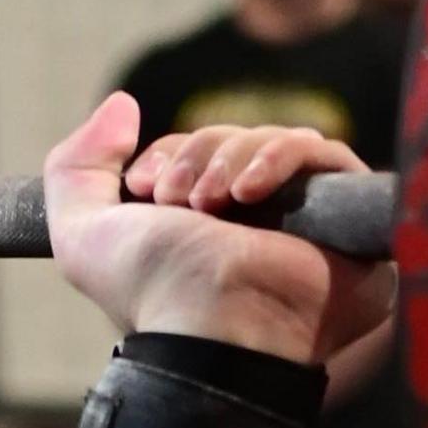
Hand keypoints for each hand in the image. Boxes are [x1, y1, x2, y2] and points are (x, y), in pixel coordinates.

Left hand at [42, 96, 391, 362]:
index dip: (171, 154)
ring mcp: (307, 223)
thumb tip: (123, 103)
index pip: (201, 154)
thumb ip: (77, 165)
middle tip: (178, 199)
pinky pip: (324, 154)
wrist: (211, 324)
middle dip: (199, 155)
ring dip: (231, 158)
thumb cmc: (152, 290)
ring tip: (209, 202)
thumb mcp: (80, 232)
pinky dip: (280, 157)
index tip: (145, 185)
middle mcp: (260, 225)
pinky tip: (249, 193)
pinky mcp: (350, 221)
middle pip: (236, 141)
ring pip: (277, 141)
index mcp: (206, 229)